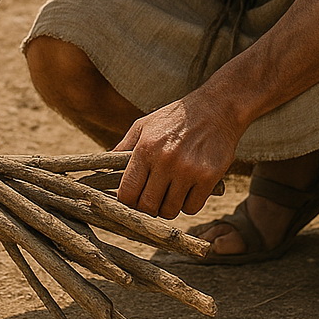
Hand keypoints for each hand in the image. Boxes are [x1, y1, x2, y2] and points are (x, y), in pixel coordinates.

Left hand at [113, 95, 240, 219]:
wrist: (217, 107)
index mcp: (145, 148)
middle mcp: (165, 160)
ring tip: (172, 192)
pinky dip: (189, 204)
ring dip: (169, 206)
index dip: (127, 202)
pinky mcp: (208, 177)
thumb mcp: (144, 125)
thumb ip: (122, 149)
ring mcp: (188, 170)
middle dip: (148, 207)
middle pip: (147, 206)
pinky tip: (189, 190)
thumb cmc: (176, 118)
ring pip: (170, 211)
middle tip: (154, 197)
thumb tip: (100, 172)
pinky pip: (192, 208)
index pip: (127, 193)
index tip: (133, 198)